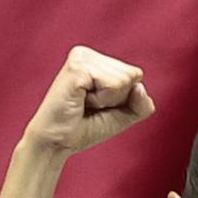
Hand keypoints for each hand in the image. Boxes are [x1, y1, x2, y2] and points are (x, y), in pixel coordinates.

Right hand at [24, 45, 156, 156]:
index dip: (123, 99)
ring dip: (107, 100)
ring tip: (83, 104)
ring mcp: (81, 58)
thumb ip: (141, 104)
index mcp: (96, 60)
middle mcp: (87, 54)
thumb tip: (140, 86)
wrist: (56, 143)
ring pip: (124, 79)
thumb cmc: (84, 129)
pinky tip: (80, 101)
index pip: (135, 75)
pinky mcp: (77, 67)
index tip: (97, 106)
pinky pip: (112, 84)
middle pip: (132, 75)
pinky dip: (101, 100)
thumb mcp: (122, 117)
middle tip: (88, 106)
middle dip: (116, 100)